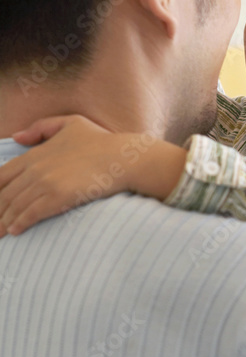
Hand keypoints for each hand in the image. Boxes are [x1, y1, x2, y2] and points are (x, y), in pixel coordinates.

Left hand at [0, 115, 150, 236]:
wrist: (123, 157)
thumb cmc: (101, 141)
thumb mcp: (71, 123)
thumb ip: (41, 127)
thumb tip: (18, 137)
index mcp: (35, 154)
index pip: (2, 175)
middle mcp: (36, 168)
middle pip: (4, 194)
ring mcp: (46, 183)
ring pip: (15, 206)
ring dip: (4, 221)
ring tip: (1, 233)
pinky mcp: (58, 197)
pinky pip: (31, 213)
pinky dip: (20, 223)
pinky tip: (15, 231)